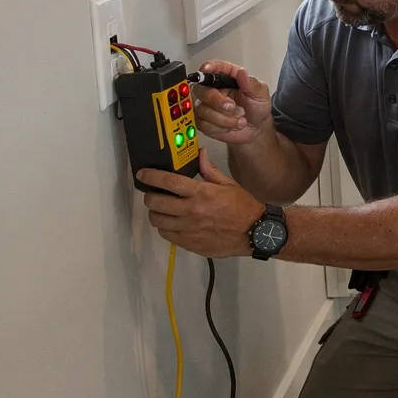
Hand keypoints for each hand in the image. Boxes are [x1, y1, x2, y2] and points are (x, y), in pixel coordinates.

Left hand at [139, 153, 261, 258]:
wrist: (255, 233)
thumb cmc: (243, 206)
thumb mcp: (229, 184)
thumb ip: (210, 171)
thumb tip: (200, 154)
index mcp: (201, 193)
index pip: (168, 182)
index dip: (151, 177)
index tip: (142, 174)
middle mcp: (191, 211)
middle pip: (156, 203)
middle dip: (150, 196)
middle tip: (153, 194)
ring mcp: (188, 229)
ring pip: (157, 221)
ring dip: (156, 213)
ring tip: (162, 210)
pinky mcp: (189, 243)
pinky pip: (166, 235)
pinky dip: (165, 228)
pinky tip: (172, 223)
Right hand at [191, 58, 270, 145]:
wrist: (256, 129)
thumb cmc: (257, 108)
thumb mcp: (261, 94)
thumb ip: (252, 84)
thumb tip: (242, 72)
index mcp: (228, 79)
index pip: (215, 68)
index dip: (209, 67)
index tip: (207, 69)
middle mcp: (215, 90)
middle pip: (201, 89)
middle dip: (216, 100)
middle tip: (232, 107)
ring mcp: (207, 106)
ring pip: (203, 109)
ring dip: (224, 118)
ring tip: (241, 120)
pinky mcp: (204, 121)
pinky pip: (203, 124)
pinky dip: (220, 127)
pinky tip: (231, 126)